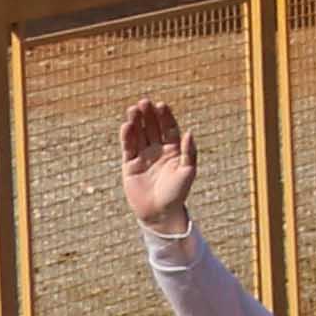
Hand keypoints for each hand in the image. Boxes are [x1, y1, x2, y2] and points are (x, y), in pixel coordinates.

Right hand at [118, 97, 200, 238]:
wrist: (160, 212)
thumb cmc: (178, 193)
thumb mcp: (188, 172)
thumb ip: (189, 152)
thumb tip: (190, 132)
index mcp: (174, 150)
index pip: (169, 129)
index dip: (165, 117)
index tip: (161, 104)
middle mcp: (158, 150)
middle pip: (152, 128)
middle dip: (149, 116)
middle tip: (144, 102)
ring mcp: (144, 156)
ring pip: (139, 135)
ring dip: (136, 122)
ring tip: (133, 109)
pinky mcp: (130, 164)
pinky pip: (128, 148)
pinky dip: (127, 137)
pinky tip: (126, 125)